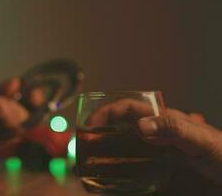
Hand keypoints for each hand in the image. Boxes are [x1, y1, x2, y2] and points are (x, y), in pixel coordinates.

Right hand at [87, 99, 221, 185]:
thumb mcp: (203, 140)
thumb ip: (175, 129)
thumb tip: (140, 126)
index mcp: (165, 120)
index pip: (129, 109)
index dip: (107, 112)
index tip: (90, 124)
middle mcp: (157, 133)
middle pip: (121, 127)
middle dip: (99, 132)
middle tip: (84, 145)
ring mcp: (157, 152)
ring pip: (124, 147)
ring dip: (105, 153)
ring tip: (90, 162)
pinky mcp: (159, 168)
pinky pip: (133, 167)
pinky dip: (118, 170)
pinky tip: (110, 176)